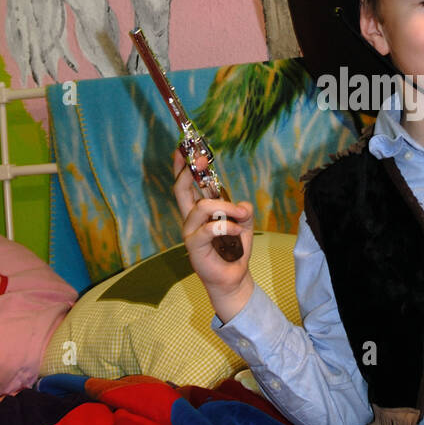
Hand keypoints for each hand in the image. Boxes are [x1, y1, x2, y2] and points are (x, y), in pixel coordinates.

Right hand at [172, 148, 254, 314]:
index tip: (184, 146)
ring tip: (240, 215)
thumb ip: (242, 209)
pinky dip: (227, 227)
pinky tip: (236, 232)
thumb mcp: (243, 223)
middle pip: (181, 190)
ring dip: (225, 207)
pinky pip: (209, 229)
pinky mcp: (194, 247)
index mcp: (199, 211)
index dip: (183, 166)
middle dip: (188, 170)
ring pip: (201, 208)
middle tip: (200, 156)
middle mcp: (190, 220)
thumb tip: (240, 206)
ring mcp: (190, 233)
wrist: (233, 277)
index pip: (186, 185)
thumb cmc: (234, 248)